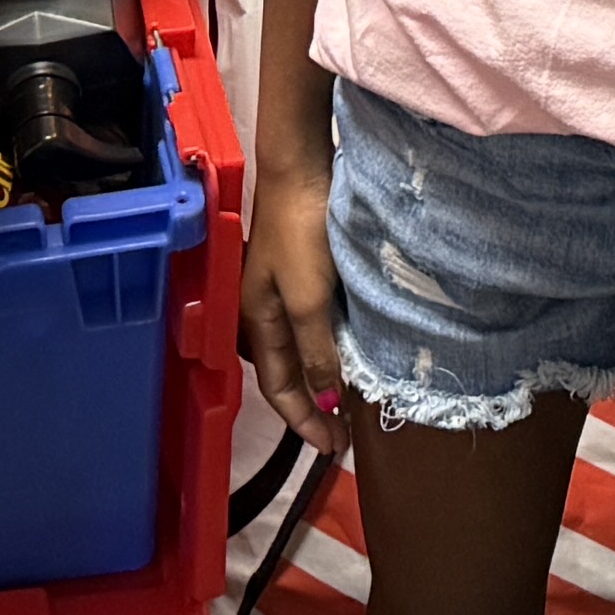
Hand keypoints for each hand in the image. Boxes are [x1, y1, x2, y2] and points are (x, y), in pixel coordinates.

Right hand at [244, 156, 352, 454]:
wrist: (303, 167)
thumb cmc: (301, 233)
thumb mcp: (308, 298)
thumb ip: (317, 351)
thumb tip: (327, 403)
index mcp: (258, 320)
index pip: (278, 387)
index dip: (303, 421)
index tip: (332, 448)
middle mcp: (268, 311)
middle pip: (289, 373)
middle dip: (314, 407)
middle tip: (346, 435)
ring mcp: (287, 290)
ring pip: (305, 351)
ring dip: (326, 380)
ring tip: (355, 402)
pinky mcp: (308, 271)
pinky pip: (318, 327)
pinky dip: (334, 350)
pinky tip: (356, 353)